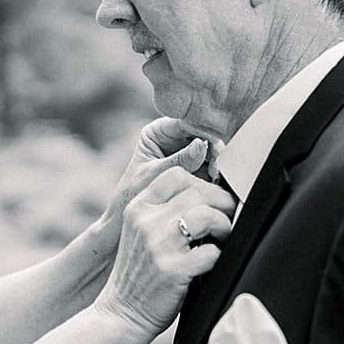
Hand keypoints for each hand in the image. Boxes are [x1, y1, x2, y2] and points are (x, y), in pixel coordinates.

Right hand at [93, 166, 235, 336]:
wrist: (120, 314)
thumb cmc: (137, 275)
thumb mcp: (140, 234)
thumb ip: (163, 213)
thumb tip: (208, 196)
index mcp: (137, 208)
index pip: (176, 175)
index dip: (203, 183)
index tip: (213, 198)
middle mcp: (146, 222)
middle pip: (198, 191)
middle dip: (222, 202)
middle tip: (229, 216)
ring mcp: (158, 245)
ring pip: (207, 215)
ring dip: (224, 225)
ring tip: (223, 237)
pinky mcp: (172, 270)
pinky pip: (212, 252)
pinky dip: (219, 256)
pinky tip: (213, 263)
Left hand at [97, 117, 213, 253]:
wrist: (126, 220)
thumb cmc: (132, 195)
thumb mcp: (154, 175)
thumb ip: (178, 161)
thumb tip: (202, 145)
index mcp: (157, 132)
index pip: (185, 122)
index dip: (201, 130)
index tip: (212, 143)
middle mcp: (173, 139)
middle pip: (202, 135)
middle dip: (212, 148)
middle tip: (217, 165)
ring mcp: (187, 155)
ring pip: (211, 151)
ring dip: (217, 162)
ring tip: (217, 177)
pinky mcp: (197, 171)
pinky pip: (212, 167)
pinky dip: (217, 174)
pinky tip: (218, 182)